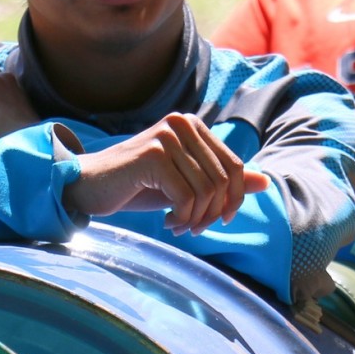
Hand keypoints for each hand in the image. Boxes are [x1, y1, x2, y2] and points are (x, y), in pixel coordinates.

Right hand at [64, 112, 270, 236]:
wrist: (89, 187)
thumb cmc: (137, 186)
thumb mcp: (186, 184)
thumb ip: (223, 180)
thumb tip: (265, 182)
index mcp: (194, 126)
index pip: (235, 166)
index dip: (234, 199)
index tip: (220, 220)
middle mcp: (182, 124)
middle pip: (223, 180)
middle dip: (213, 213)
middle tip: (193, 229)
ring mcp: (167, 136)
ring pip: (207, 190)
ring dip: (197, 219)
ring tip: (179, 227)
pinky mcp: (153, 155)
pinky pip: (186, 196)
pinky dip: (182, 218)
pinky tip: (167, 222)